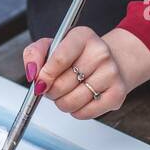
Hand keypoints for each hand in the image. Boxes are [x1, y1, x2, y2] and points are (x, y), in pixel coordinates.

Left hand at [22, 26, 149, 119]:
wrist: (111, 62)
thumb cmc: (78, 56)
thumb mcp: (53, 46)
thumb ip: (34, 54)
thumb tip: (32, 73)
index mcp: (82, 36)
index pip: (59, 59)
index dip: (45, 75)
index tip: (39, 82)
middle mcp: (100, 53)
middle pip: (62, 84)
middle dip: (50, 91)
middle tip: (52, 87)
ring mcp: (111, 73)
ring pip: (72, 101)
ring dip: (62, 102)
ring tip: (67, 93)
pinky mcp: (117, 94)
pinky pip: (85, 113)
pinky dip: (76, 111)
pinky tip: (80, 99)